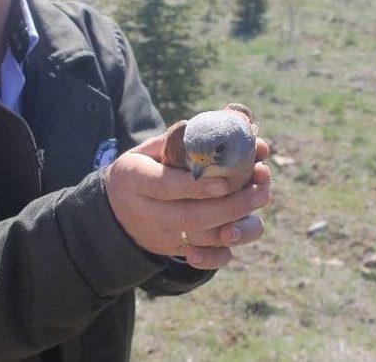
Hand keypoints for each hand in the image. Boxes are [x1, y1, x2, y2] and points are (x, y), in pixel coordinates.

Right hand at [103, 135, 270, 269]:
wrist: (114, 211)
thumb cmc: (141, 170)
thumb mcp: (146, 150)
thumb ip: (177, 138)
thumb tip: (225, 117)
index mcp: (133, 180)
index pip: (165, 185)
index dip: (196, 185)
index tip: (225, 181)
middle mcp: (145, 212)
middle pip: (190, 216)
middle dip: (230, 205)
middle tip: (261, 188)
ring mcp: (160, 235)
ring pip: (201, 238)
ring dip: (237, 222)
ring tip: (261, 198)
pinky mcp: (174, 249)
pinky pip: (202, 259)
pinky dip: (221, 253)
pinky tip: (238, 232)